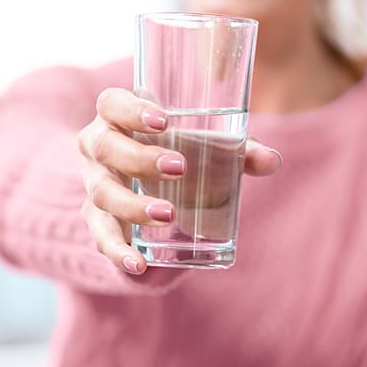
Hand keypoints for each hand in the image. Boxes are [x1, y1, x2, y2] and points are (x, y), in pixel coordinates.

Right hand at [76, 88, 282, 274]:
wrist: (140, 186)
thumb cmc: (175, 152)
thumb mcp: (203, 147)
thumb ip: (238, 151)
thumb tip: (272, 161)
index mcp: (117, 117)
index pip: (111, 104)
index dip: (131, 109)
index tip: (164, 121)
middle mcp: (97, 147)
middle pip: (104, 147)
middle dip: (139, 158)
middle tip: (180, 167)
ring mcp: (94, 184)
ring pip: (102, 193)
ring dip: (132, 204)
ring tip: (168, 214)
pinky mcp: (97, 219)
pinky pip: (101, 236)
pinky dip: (117, 251)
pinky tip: (138, 263)